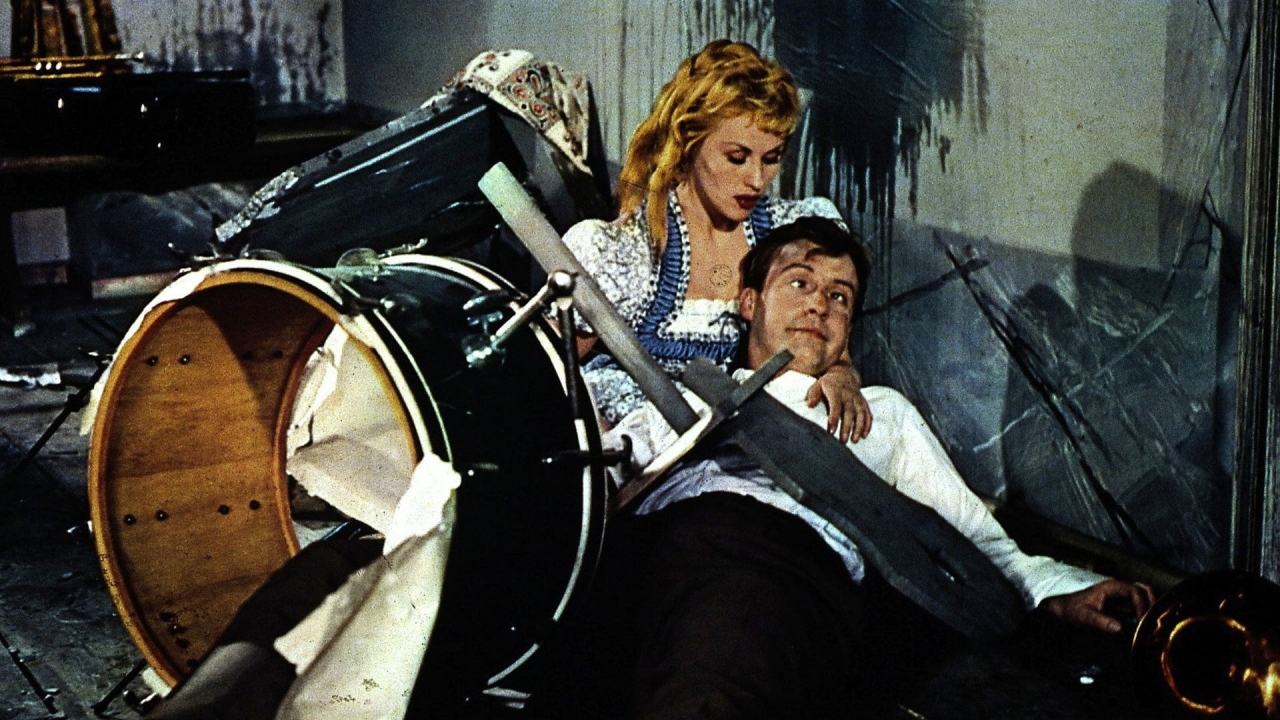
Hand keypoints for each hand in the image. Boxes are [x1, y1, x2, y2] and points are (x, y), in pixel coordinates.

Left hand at [806, 363, 871, 442]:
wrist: (843, 375)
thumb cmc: (827, 384)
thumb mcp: (817, 386)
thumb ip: (813, 395)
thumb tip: (809, 405)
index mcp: (836, 391)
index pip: (835, 406)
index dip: (834, 418)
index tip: (831, 431)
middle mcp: (849, 395)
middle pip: (849, 412)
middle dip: (847, 427)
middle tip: (843, 441)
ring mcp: (857, 399)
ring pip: (860, 414)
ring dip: (859, 428)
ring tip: (854, 441)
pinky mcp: (863, 403)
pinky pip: (868, 414)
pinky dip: (867, 425)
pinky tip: (864, 435)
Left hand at [1040, 579, 1155, 632]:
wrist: (1064, 610)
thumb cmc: (1073, 610)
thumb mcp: (1085, 616)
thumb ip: (1101, 621)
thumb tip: (1119, 627)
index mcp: (1111, 587)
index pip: (1135, 592)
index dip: (1141, 605)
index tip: (1142, 621)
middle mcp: (1118, 588)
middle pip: (1144, 590)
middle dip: (1151, 603)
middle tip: (1154, 621)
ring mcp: (1121, 595)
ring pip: (1143, 596)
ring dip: (1149, 607)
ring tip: (1152, 623)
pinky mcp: (1121, 604)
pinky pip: (1138, 605)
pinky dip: (1144, 612)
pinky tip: (1145, 625)